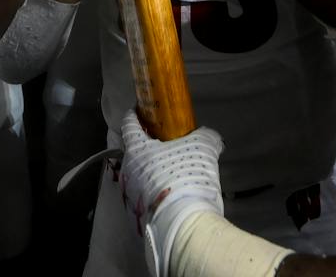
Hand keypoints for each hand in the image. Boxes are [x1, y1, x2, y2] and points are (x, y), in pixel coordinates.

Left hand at [118, 109, 225, 276]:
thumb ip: (204, 135)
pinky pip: (145, 198)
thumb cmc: (187, 177)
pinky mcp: (136, 218)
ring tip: (171, 172)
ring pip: (139, 176)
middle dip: (148, 146)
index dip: (135, 115)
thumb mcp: (203, 147)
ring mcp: (129, 196)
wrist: (183, 224)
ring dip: (151, 172)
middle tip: (166, 144)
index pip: (129, 125)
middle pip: (134, 152)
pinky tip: (172, 195)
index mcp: (136, 150)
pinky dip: (155, 193)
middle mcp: (127, 171)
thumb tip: (208, 135)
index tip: (140, 110)